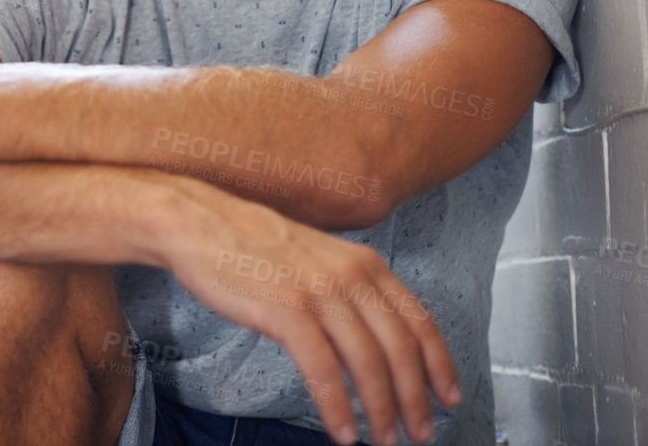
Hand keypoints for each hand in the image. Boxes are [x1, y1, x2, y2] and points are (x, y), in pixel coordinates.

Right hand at [157, 180, 459, 445]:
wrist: (198, 223)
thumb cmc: (249, 244)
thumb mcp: (316, 258)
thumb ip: (348, 289)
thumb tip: (371, 334)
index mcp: (362, 263)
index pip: (418, 321)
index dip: (440, 365)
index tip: (448, 395)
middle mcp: (349, 276)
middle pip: (401, 349)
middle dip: (415, 399)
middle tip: (419, 431)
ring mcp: (319, 292)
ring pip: (368, 363)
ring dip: (381, 409)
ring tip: (382, 438)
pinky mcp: (287, 310)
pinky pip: (324, 371)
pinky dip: (338, 407)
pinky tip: (341, 429)